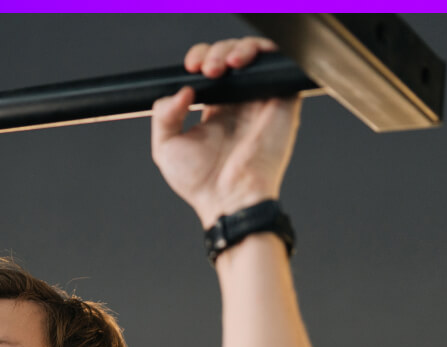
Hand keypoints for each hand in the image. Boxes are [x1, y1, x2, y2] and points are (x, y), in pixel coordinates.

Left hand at [151, 38, 299, 227]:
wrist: (229, 198)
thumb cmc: (200, 183)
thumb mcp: (166, 147)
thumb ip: (164, 115)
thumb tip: (182, 90)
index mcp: (217, 111)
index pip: (212, 70)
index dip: (201, 59)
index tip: (190, 67)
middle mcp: (241, 103)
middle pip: (232, 56)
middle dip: (216, 52)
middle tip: (207, 69)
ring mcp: (262, 100)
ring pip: (256, 55)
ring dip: (236, 48)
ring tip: (223, 65)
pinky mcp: (282, 100)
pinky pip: (280, 63)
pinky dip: (263, 51)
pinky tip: (242, 62)